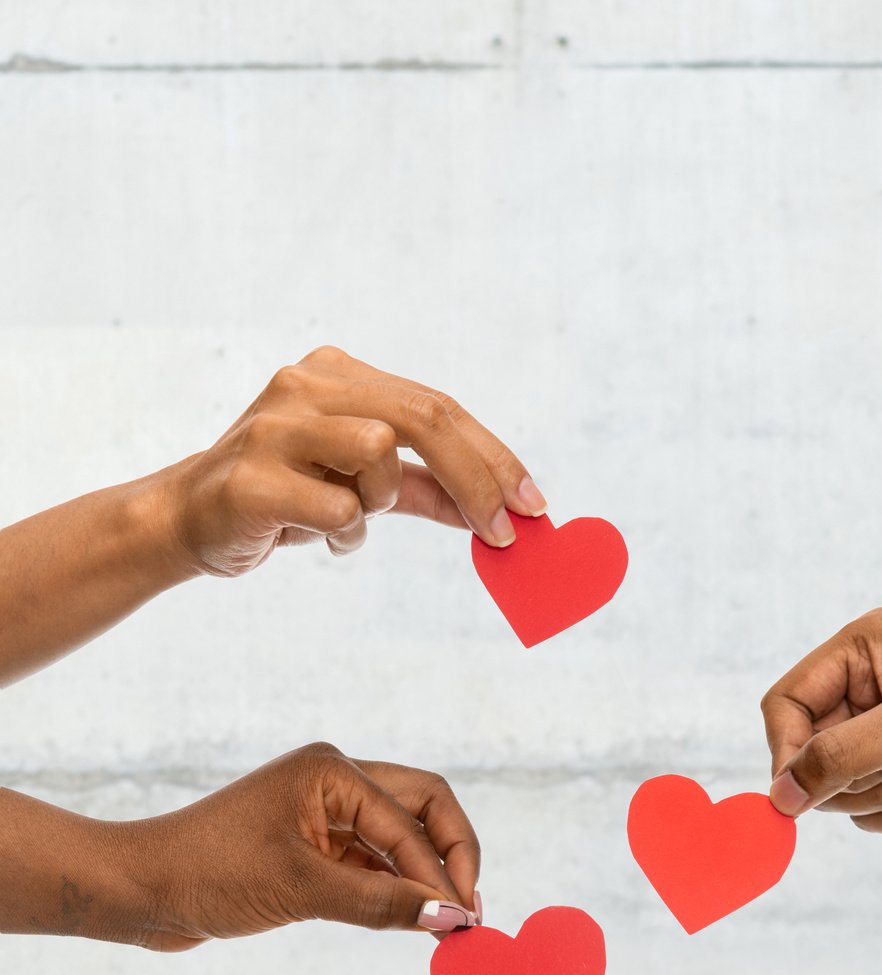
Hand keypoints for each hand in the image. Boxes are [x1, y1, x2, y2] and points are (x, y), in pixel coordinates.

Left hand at [109, 744, 480, 951]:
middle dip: (450, 858)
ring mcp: (323, 815)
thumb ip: (381, 904)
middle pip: (423, 810)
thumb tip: (449, 918)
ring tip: (447, 928)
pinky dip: (394, 892)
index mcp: (332, 771)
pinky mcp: (312, 850)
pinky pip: (372, 866)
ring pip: (400, 841)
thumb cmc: (208, 874)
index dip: (442, 871)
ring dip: (423, 880)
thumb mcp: (301, 891)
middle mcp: (334, 782)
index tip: (462, 922)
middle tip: (468, 913)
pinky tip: (411, 923)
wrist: (140, 890)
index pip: (414, 818)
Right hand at [157, 346, 546, 577]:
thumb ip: (425, 490)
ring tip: (339, 517)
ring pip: (378, 456)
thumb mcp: (362, 487)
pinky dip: (342, 534)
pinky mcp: (251, 475)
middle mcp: (306, 383)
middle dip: (477, 479)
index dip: (492, 457)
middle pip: (421, 418)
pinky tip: (311, 534)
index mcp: (338, 374)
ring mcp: (274, 424)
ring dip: (377, 504)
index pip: (437, 406)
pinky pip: (338, 509)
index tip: (533, 506)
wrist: (188, 523)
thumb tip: (498, 513)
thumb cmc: (283, 500)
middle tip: (506, 533)